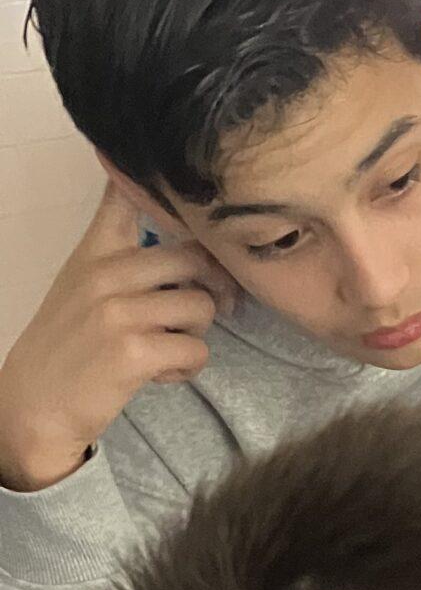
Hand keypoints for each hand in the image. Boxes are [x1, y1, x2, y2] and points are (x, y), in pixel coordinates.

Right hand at [0, 187, 236, 492]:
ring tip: (169, 347)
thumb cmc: (72, 344)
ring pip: (202, 306)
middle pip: (195, 257)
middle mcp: (106, 272)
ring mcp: (119, 311)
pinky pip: (196, 349)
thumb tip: (195, 243)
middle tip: (206, 310)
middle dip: (214, 288)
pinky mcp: (134, 350)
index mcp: (95, 250)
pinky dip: (188, 366)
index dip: (163, 188)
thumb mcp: (85, 284)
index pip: (126, 192)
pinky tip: (161, 371)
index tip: (188, 196)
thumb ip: (125, 256)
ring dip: (197, 334)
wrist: (37, 402)